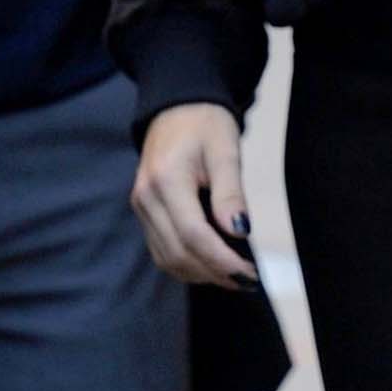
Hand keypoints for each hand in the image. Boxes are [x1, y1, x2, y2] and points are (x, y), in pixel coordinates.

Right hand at [132, 103, 254, 287]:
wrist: (176, 110)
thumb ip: (231, 193)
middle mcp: (147, 198)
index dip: (222, 261)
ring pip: (168, 259)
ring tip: (234, 276)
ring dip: (201, 274)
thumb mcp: (226, 151)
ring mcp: (141, 208)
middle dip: (215, 274)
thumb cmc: (205, 125)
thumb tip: (240, 232)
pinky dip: (188, 265)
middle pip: (179, 254)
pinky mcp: (144, 214)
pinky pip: (163, 252)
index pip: (194, 235)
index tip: (250, 275)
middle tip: (248, 281)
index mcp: (167, 180)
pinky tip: (213, 264)